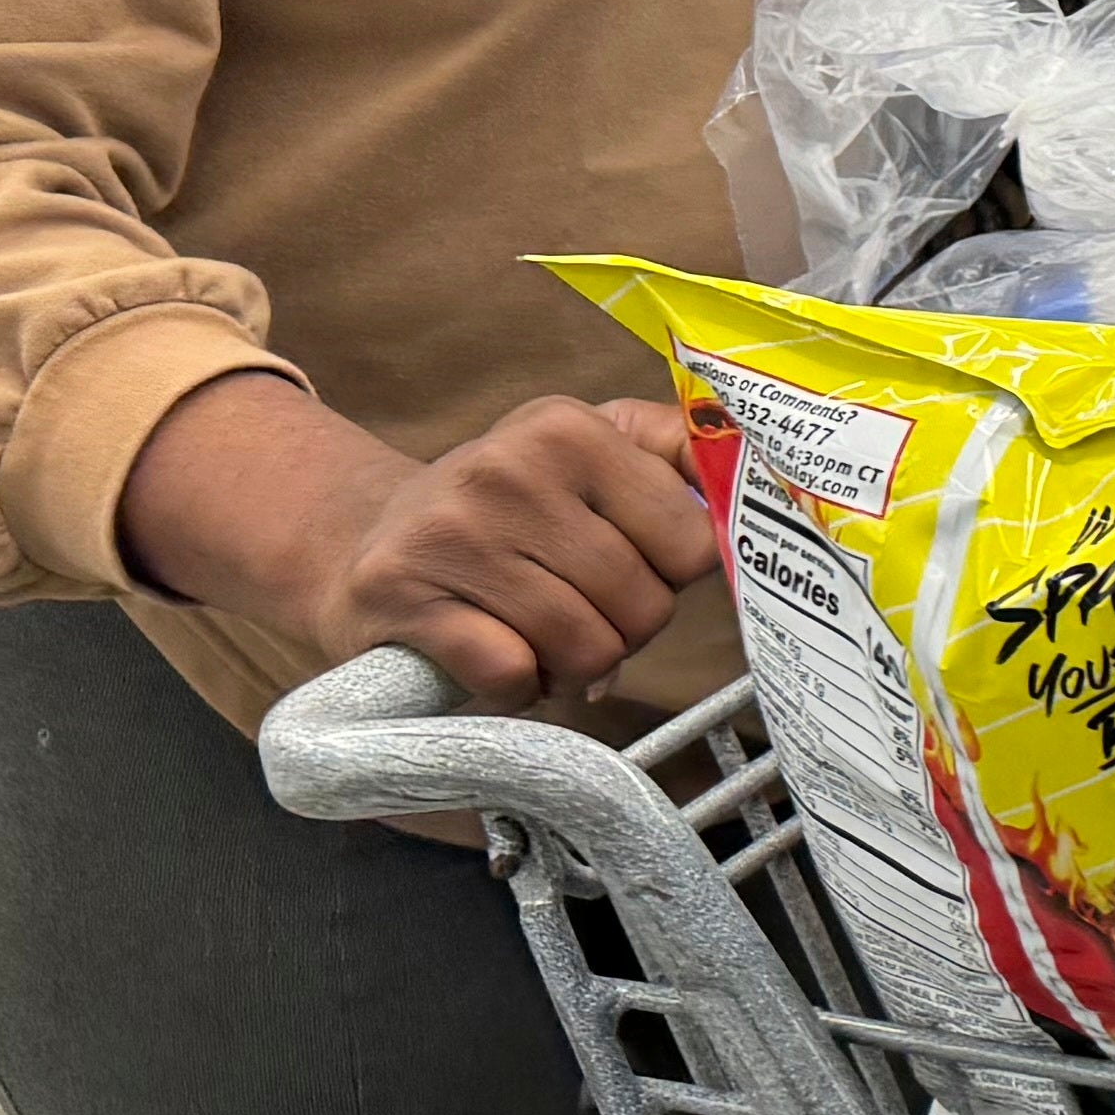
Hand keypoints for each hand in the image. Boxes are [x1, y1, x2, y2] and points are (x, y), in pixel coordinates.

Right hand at [124, 372, 719, 711]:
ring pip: (585, 647)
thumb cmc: (503, 516)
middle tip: (578, 615)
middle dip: (622, 631)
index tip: (632, 573)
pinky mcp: (400, 597)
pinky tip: (494, 658)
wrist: (359, 544)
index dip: (670, 580)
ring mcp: (450, 532)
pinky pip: (512, 674)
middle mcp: (508, 467)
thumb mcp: (583, 457)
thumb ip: (673, 460)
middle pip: (642, 604)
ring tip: (536, 636)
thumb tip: (755, 479)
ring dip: (571, 666)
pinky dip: (517, 687)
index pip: (689, 543)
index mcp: (568, 428)